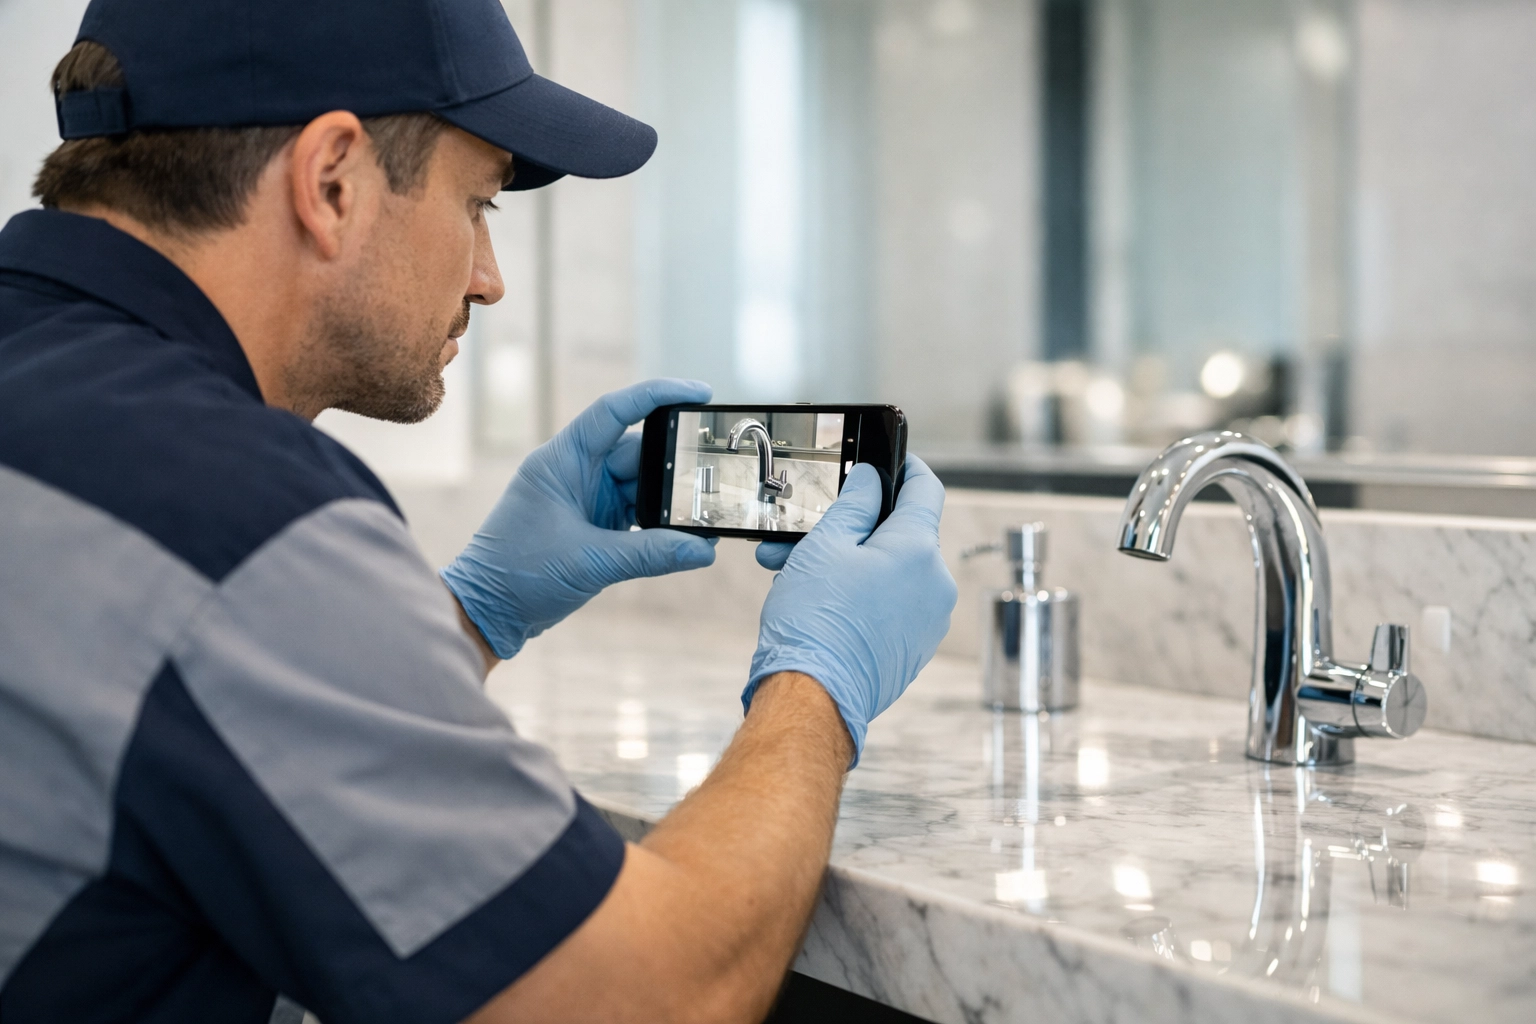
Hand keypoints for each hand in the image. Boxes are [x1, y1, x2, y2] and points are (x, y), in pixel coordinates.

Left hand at [443, 379, 718, 658]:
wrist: (489, 613)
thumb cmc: (518, 576)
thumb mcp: (588, 562)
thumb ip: (650, 554)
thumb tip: (703, 550)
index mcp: (562, 460)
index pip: (614, 411)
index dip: (658, 395)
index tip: (701, 392)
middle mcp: (576, 471)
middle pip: (639, 452)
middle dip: (677, 462)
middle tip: (719, 468)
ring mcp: (587, 498)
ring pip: (643, 486)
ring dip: (673, 499)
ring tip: (710, 511)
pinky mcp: (595, 525)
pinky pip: (639, 514)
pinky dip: (662, 524)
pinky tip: (689, 537)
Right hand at [744, 455, 956, 764]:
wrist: (814, 699)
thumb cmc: (815, 623)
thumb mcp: (825, 546)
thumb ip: (855, 504)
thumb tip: (872, 480)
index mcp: (919, 549)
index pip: (926, 488)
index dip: (906, 468)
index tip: (889, 461)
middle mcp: (936, 583)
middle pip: (901, 534)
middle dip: (853, 528)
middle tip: (808, 531)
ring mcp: (930, 619)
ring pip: (892, 572)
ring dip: (850, 564)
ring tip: (797, 573)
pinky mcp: (916, 647)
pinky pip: (893, 604)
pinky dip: (863, 595)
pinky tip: (820, 602)